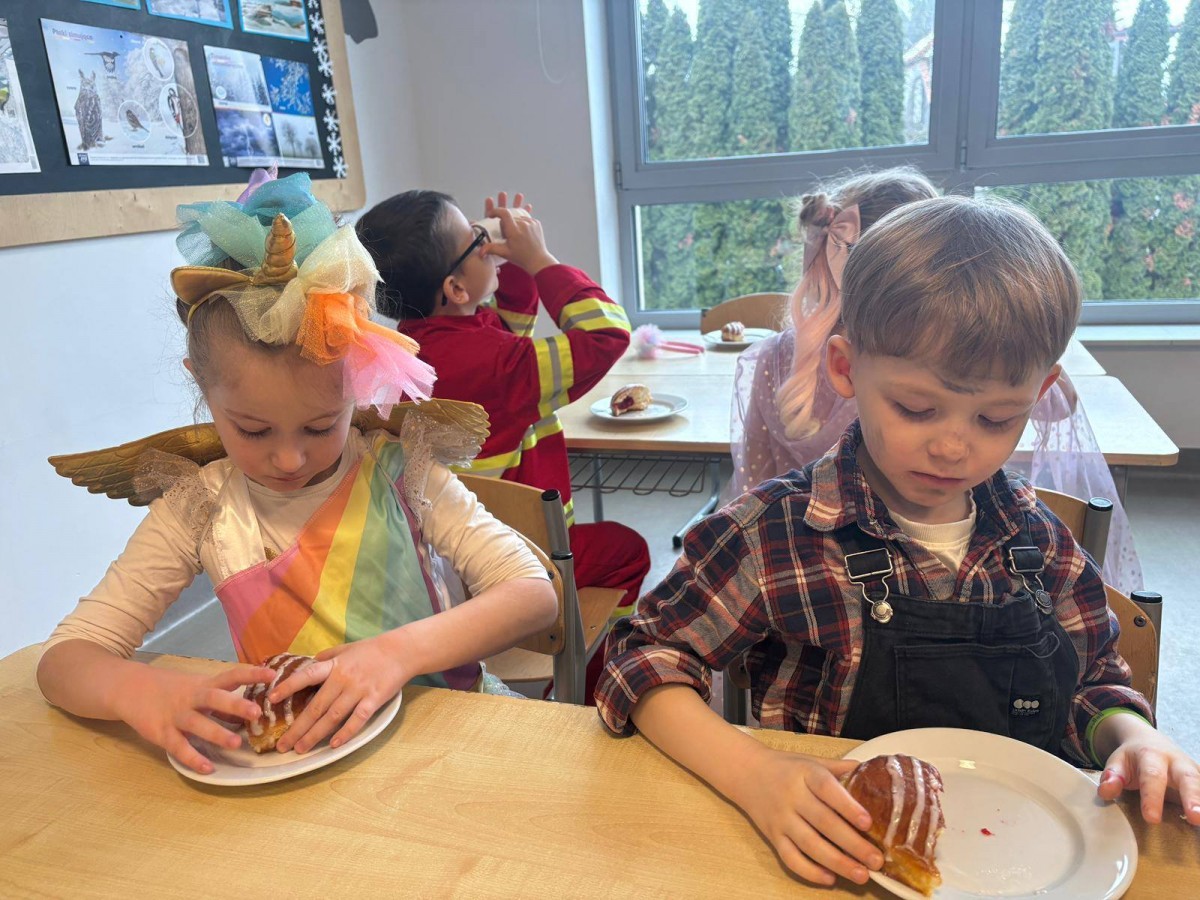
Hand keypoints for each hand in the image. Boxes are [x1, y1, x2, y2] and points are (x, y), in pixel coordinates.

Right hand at [121, 664, 273, 774]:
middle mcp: (192, 698)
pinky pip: (179, 747)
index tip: (272, 674)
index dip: (251, 674)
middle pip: (215, 699)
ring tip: (237, 743)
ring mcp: (176, 716)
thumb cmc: (172, 688)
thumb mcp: (198, 688)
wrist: (130, 688)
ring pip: (198, 724)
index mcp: (204, 684)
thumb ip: (222, 700)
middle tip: (256, 712)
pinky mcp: (161, 733)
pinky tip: (208, 768)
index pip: (231, 676)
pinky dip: (193, 758)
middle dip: (235, 705)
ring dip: (217, 734)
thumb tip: (250, 711)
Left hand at [270, 633, 407, 753]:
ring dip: (314, 735)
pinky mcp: (373, 700)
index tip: (272, 699)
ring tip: (300, 749)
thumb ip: (327, 658)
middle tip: (282, 745)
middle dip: (297, 728)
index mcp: (333, 666)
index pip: (306, 676)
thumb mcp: (345, 648)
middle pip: (316, 707)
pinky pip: (357, 720)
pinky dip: (345, 733)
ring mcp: (358, 691)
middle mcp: (343, 679)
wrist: (401, 651)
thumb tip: (310, 663)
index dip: (289, 687)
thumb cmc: (372, 650)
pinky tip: (333, 745)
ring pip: (332, 717)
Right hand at [483, 190, 557, 274]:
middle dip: (505, 225)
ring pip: (517, 218)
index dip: (495, 211)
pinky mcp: (536, 222)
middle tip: (508, 237)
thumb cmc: (521, 258)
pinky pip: (525, 219)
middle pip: (509, 218)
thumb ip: (491, 249)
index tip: (491, 215)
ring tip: (517, 237)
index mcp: (514, 231)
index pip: (503, 213)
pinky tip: (523, 235)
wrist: (538, 260)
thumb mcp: (504, 253)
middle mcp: (523, 224)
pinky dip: (522, 224)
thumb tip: (480, 252)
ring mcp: (531, 222)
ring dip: (514, 224)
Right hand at [736, 751, 882, 885]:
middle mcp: (791, 796)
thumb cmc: (787, 768)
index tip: (868, 823)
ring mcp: (781, 818)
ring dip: (837, 863)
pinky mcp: (772, 837)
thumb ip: (839, 768)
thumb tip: (872, 771)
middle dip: (852, 844)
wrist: (747, 772)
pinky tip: (830, 878)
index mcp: (805, 773)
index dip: (847, 806)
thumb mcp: (811, 760)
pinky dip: (809, 872)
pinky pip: (790, 858)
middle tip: (876, 860)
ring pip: (809, 845)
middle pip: (823, 822)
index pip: (827, 789)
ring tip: (861, 874)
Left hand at [1097, 719, 1199, 824]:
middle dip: (1193, 797)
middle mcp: (1177, 762)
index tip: (1151, 819)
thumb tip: (1106, 792)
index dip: (1152, 797)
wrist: (1149, 740)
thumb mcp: (1118, 761)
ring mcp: (1194, 770)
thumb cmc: (1133, 758)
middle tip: (1195, 817)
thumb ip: (1112, 776)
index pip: (1152, 776)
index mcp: (1152, 756)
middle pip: (1188, 778)